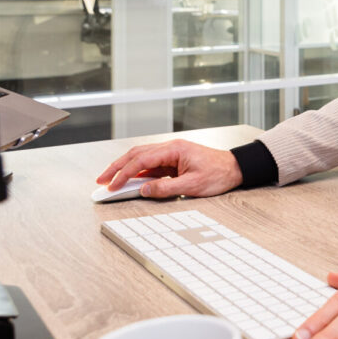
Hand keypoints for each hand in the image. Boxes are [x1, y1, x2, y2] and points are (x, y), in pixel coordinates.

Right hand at [95, 140, 242, 197]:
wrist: (236, 168)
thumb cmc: (219, 174)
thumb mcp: (193, 186)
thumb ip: (166, 188)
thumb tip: (143, 190)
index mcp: (174, 150)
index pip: (141, 160)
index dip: (123, 173)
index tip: (111, 185)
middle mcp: (171, 148)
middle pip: (136, 155)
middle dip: (116, 167)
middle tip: (101, 180)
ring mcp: (172, 154)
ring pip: (142, 159)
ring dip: (125, 169)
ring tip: (110, 180)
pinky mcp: (174, 161)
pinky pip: (151, 166)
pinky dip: (138, 173)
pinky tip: (130, 182)